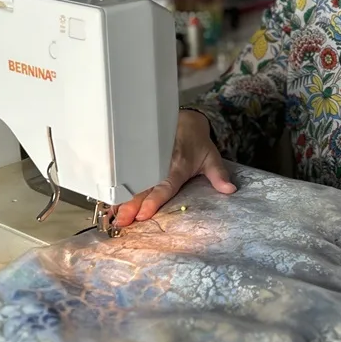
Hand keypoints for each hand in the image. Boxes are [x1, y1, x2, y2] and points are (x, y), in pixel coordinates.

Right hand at [112, 109, 235, 227]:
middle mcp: (159, 166)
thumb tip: (230, 189)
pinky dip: (119, 192)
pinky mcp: (141, 163)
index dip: (154, 200)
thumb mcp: (211, 157)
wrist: (185, 120)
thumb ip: (218, 175)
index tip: (144, 214)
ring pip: (133, 185)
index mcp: (177, 167)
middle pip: (143, 188)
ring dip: (122, 201)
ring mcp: (147, 164)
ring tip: (113, 217)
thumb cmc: (197, 144)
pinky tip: (110, 206)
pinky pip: (129, 179)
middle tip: (122, 221)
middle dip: (131, 205)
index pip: (164, 186)